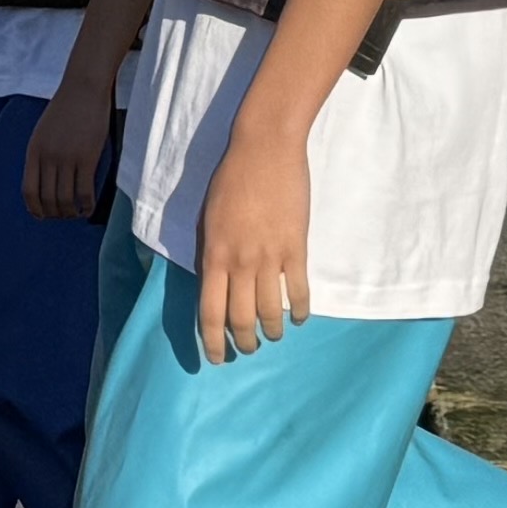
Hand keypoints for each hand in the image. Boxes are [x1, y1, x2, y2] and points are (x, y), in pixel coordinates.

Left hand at [23, 81, 116, 223]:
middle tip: (62, 216)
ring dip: (70, 212)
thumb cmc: (65, 108)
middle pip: (47, 199)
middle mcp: (48, 158)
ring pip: (65, 199)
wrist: (83, 88)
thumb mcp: (43, 131)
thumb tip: (44, 179)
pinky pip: (85, 192)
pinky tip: (88, 208)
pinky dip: (86, 205)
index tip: (41, 216)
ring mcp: (67, 159)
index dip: (34, 208)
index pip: (28, 190)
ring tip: (75, 214)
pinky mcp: (87, 158)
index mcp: (34, 151)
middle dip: (54, 214)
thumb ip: (41, 154)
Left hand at [193, 129, 312, 363]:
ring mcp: (269, 257)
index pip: (210, 312)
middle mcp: (239, 263)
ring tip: (273, 336)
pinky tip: (299, 318)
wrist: (264, 150)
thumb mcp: (206, 217)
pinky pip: (298, 290)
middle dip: (244, 343)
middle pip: (240, 319)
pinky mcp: (296, 248)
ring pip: (271, 311)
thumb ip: (208, 251)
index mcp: (213, 256)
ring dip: (272, 331)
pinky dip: (300, 310)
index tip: (217, 357)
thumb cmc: (230, 179)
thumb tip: (211, 281)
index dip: (213, 342)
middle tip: (248, 350)